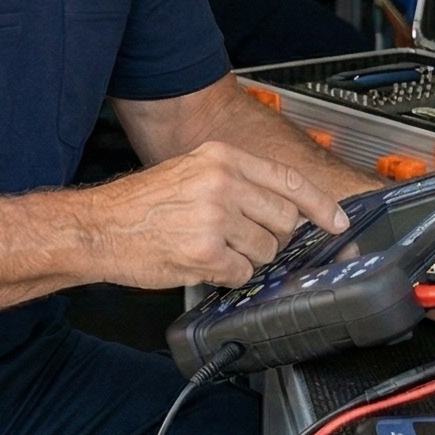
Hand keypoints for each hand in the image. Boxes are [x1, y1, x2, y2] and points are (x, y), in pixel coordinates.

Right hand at [81, 141, 353, 288]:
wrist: (96, 226)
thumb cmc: (139, 205)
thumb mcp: (190, 172)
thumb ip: (237, 182)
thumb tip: (284, 208)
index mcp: (221, 158)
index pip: (289, 181)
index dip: (321, 206)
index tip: (338, 222)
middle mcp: (223, 182)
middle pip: (284, 221)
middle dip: (272, 239)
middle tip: (243, 241)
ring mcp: (216, 217)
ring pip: (265, 252)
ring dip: (245, 259)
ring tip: (212, 249)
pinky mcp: (205, 252)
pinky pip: (241, 274)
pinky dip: (226, 276)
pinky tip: (201, 263)